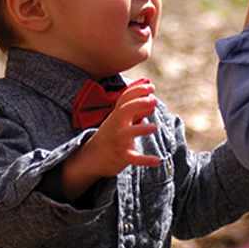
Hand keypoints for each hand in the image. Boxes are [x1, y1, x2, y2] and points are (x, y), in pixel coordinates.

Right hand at [61, 83, 159, 199]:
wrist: (92, 158)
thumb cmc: (111, 135)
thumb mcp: (121, 121)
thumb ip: (136, 111)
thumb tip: (152, 100)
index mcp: (116, 116)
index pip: (125, 98)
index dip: (138, 90)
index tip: (151, 87)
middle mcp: (116, 126)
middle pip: (125, 110)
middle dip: (139, 103)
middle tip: (154, 102)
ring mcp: (118, 141)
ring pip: (127, 133)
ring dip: (141, 129)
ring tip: (154, 127)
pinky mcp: (121, 157)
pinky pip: (133, 158)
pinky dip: (145, 160)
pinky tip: (157, 160)